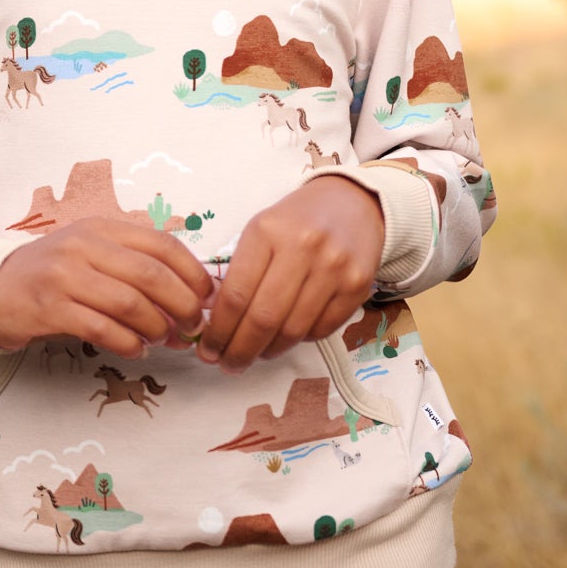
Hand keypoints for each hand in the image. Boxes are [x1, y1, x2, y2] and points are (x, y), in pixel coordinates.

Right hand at [0, 217, 214, 357]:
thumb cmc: (53, 274)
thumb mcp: (92, 255)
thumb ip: (134, 269)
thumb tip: (191, 299)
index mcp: (101, 228)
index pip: (162, 244)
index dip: (193, 273)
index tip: (208, 297)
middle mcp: (84, 245)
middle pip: (152, 275)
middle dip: (182, 305)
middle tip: (193, 326)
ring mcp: (64, 275)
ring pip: (129, 303)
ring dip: (156, 328)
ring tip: (163, 340)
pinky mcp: (48, 308)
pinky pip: (101, 328)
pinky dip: (128, 343)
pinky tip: (137, 350)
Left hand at [197, 178, 384, 373]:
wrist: (351, 202)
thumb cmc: (296, 220)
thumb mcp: (260, 230)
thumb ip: (240, 271)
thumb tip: (216, 321)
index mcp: (267, 230)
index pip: (236, 294)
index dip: (219, 330)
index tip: (208, 348)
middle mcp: (303, 248)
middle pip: (264, 318)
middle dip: (240, 350)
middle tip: (228, 364)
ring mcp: (335, 268)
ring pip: (293, 330)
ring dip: (269, 350)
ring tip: (255, 354)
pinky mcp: (358, 286)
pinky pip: (321, 329)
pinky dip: (299, 341)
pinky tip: (286, 337)